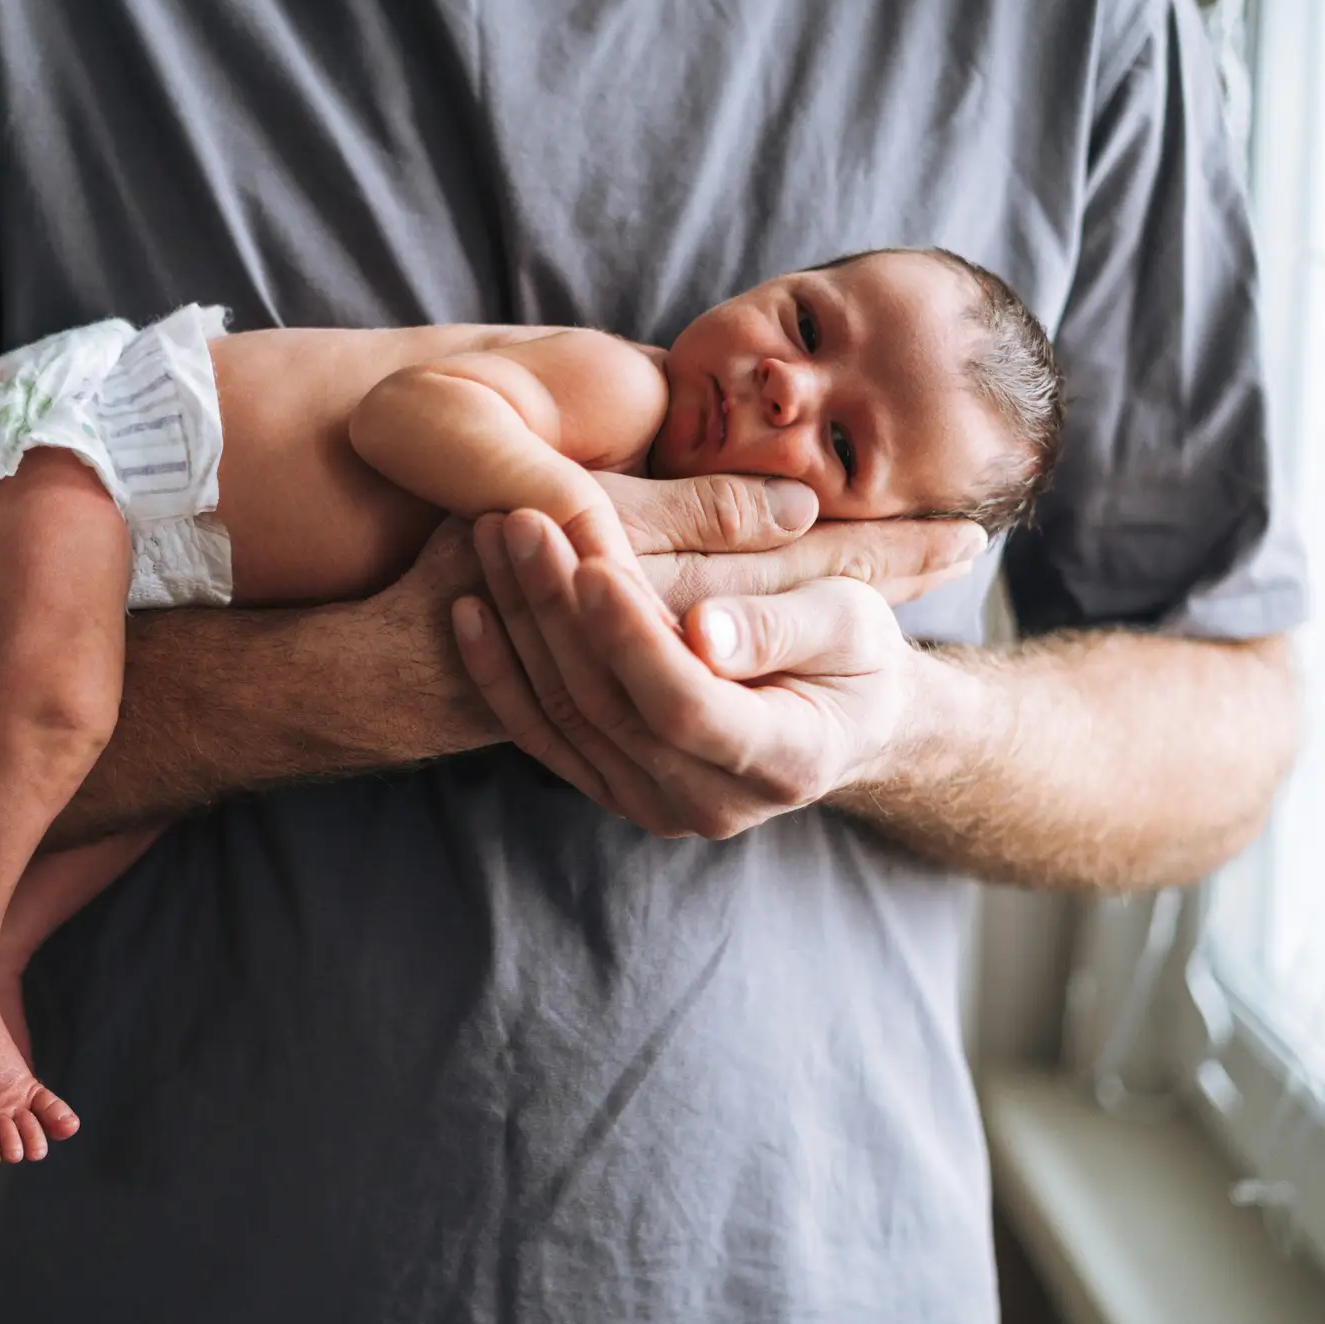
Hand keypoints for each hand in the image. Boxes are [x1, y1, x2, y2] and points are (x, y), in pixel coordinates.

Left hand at [453, 492, 986, 837]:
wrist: (844, 722)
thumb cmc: (856, 654)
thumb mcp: (851, 624)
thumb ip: (781, 628)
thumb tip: (705, 634)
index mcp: (782, 760)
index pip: (686, 705)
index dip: (633, 638)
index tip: (591, 562)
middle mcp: (709, 802)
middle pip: (611, 707)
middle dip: (559, 609)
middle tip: (520, 519)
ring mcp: (653, 804)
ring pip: (567, 717)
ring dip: (521, 626)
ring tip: (491, 537)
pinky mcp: (613, 786)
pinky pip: (544, 735)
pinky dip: (500, 675)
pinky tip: (468, 610)